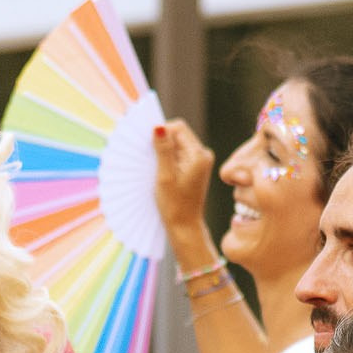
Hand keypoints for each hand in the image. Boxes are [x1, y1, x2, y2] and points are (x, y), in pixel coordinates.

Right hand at [152, 121, 218, 241]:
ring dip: (164, 153)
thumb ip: (163, 150)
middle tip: (152, 161)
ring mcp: (200, 160)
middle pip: (178, 134)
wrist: (185, 226)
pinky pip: (179, 154)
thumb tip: (158, 126)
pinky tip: (163, 173)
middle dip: (163, 143)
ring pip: (177, 144)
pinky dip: (168, 159)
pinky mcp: (196, 167)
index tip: (150, 149)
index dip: (161, 133)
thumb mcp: (165, 176)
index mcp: (199, 155)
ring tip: (159, 170)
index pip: (178, 128)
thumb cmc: (174, 205)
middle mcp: (203, 154)